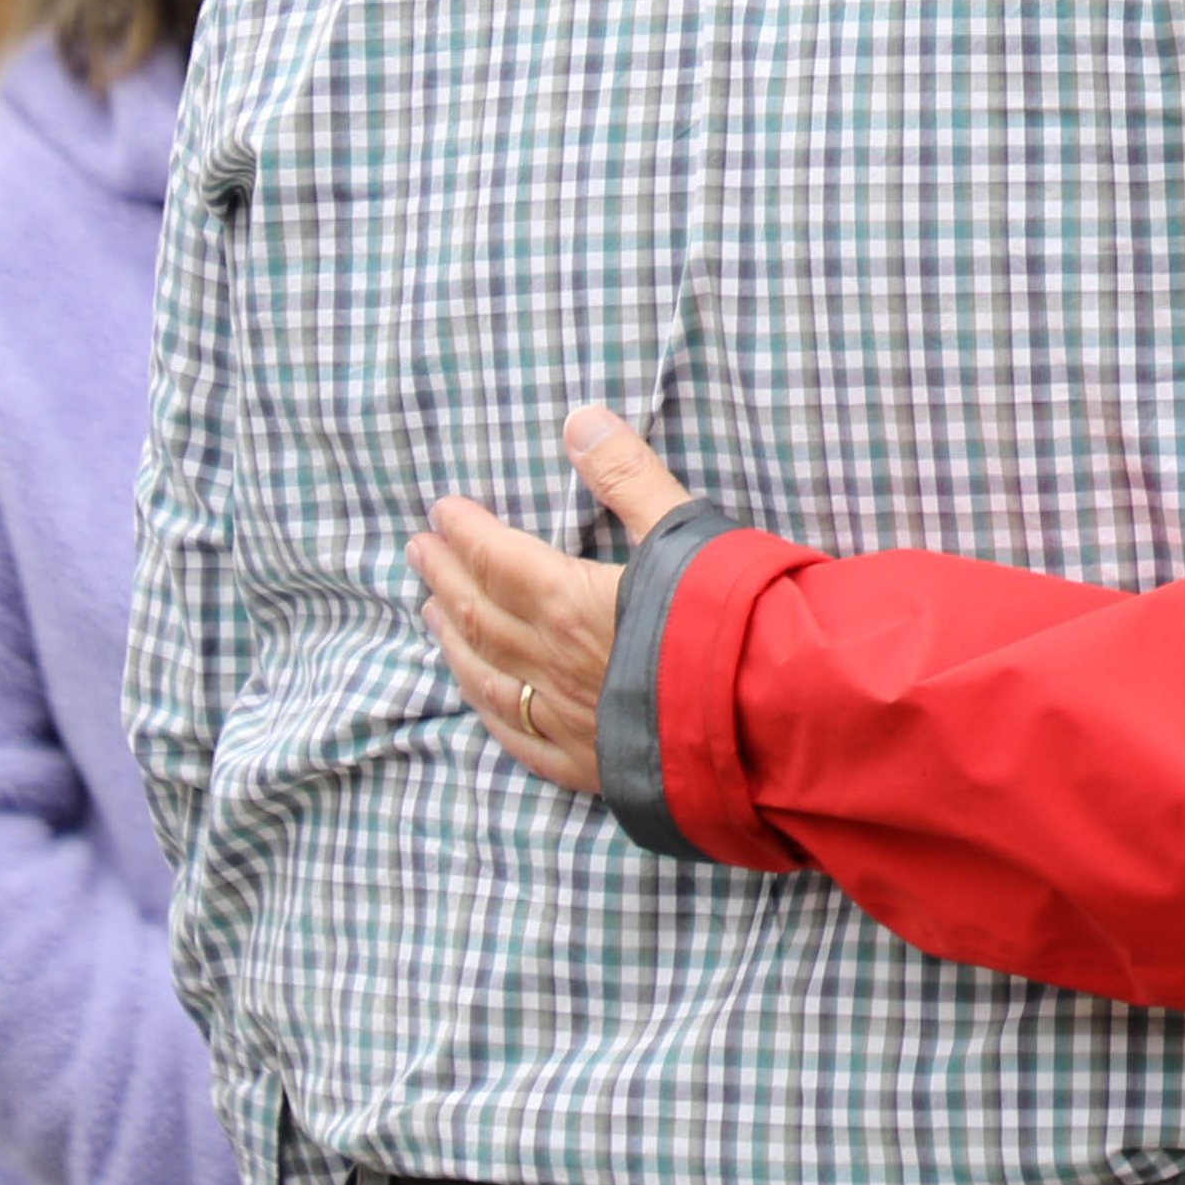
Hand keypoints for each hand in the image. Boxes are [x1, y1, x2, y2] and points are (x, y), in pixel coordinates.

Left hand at [408, 407, 701, 801]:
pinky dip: (490, 711)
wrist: (767, 717)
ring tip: (433, 615)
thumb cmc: (731, 617)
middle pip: (480, 615)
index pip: (497, 560)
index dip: (466, 532)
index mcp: (569, 602)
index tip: (442, 512)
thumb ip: (628, 476)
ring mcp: (566, 719)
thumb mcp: (683, 529)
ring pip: (487, 677)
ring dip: (454, 641)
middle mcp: (553, 662)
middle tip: (418, 552)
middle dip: (446, 577)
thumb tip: (579, 421)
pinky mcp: (589, 763)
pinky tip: (479, 699)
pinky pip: (519, 738)